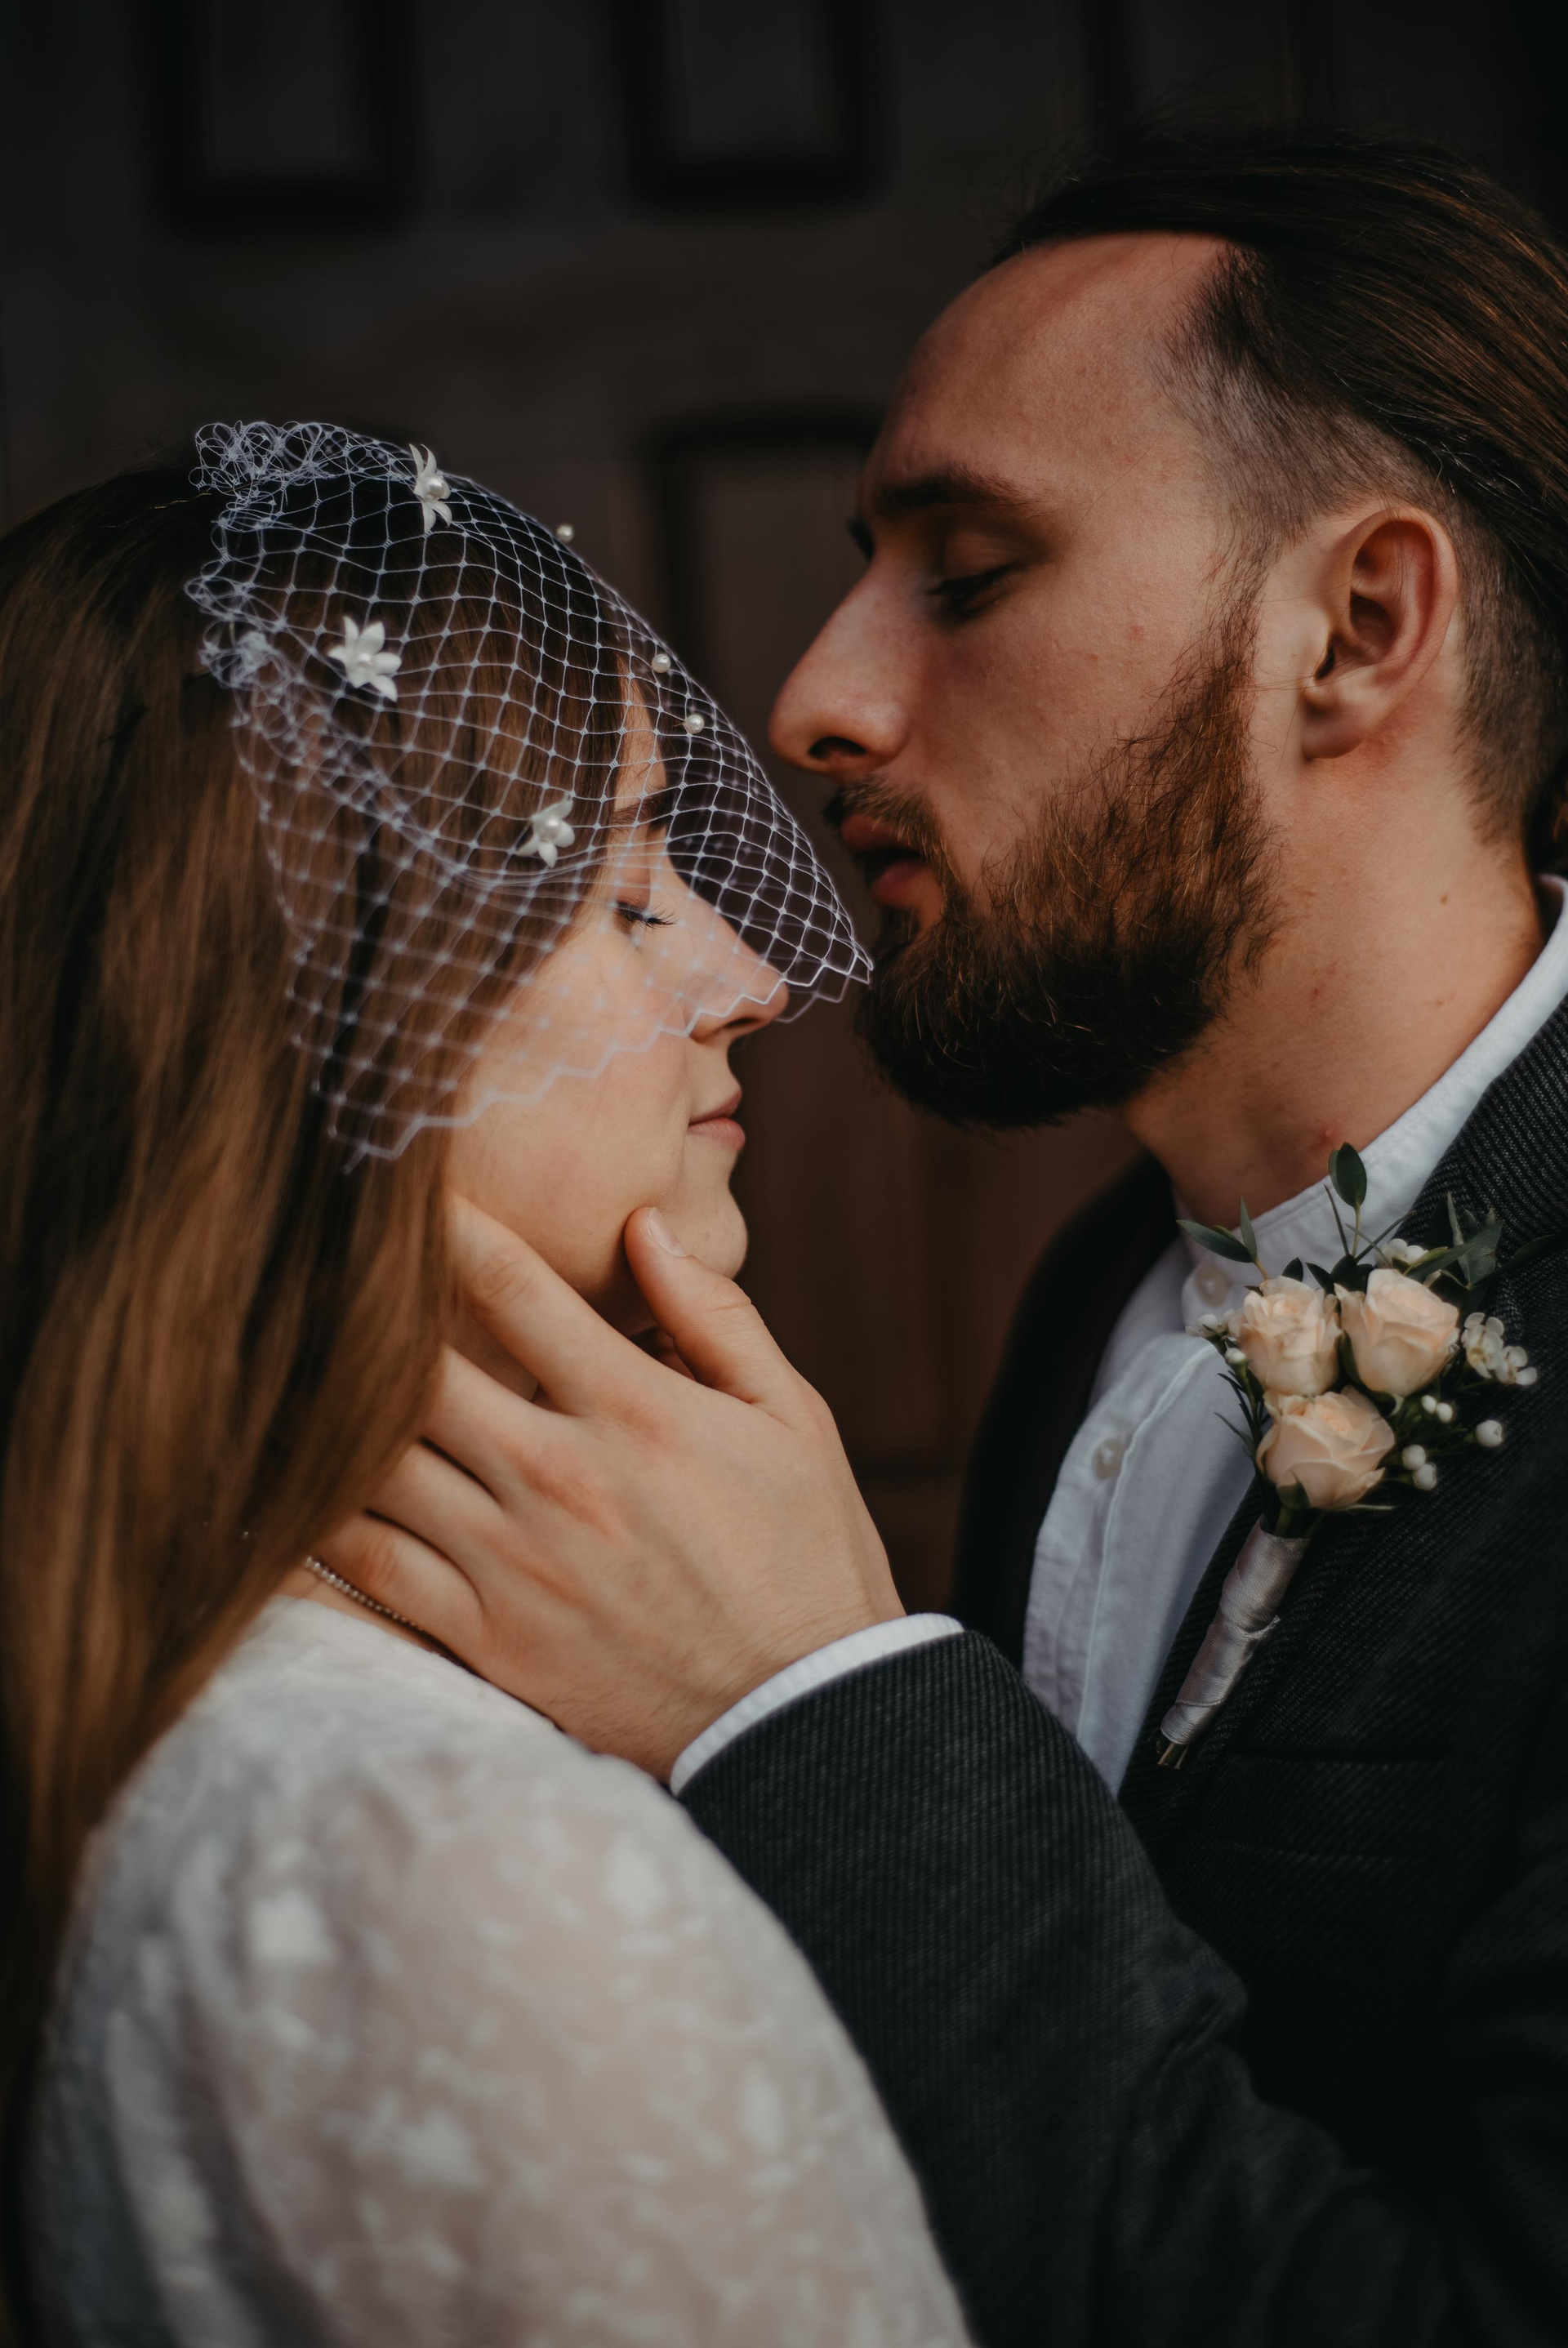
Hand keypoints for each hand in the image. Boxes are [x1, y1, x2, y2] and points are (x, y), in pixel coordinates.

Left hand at [317, 1199, 902, 1777]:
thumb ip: (714, 1318)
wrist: (806, 1721)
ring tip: (288, 1364)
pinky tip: (278, 1488)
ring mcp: (514, 1562)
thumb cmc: (805, 1556)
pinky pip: (367, 1572)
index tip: (403, 1189)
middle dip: (362, 1306)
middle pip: (415, 1364)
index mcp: (634, 1410)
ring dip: (326, 1409)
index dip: (446, 1222)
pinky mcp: (487, 1640)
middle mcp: (559, 1477)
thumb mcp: (792, 1419)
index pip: (511, 1285)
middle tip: (319, 1269)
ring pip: (374, 1462)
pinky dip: (311, 1529)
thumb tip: (644, 1228)